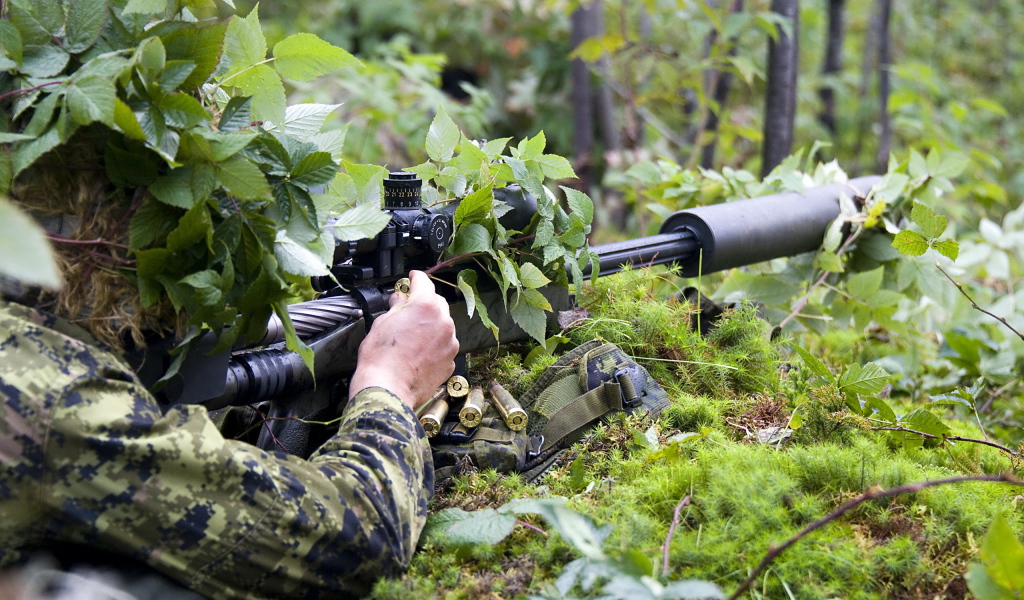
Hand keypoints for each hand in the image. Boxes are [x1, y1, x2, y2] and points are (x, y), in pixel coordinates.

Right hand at [349, 270, 458, 409]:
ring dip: (431, 326)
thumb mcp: (383, 323)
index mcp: (425, 306)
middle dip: (424, 303)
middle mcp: (443, 321)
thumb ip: (397, 307)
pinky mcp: (450, 360)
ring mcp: (449, 342)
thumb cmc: (381, 357)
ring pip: (442, 325)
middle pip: (437, 302)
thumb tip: (401, 300)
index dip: (415, 278)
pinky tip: (418, 353)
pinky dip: (434, 345)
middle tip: (408, 309)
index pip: (423, 282)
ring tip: (412, 337)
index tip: (412, 278)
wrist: (388, 388)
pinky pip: (444, 345)